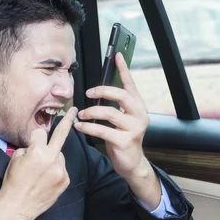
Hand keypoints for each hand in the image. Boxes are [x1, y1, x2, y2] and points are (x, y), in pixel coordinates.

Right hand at [0, 107, 77, 219]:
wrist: (18, 207)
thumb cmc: (13, 183)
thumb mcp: (15, 160)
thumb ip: (28, 149)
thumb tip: (36, 145)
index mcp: (37, 152)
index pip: (40, 133)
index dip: (34, 137)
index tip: (33, 139)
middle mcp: (51, 159)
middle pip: (61, 134)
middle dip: (67, 120)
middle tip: (73, 111)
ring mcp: (61, 170)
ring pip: (59, 155)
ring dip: (53, 158)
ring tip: (41, 172)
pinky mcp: (65, 180)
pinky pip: (62, 168)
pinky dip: (56, 170)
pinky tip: (46, 179)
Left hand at [75, 53, 160, 208]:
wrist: (131, 163)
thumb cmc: (122, 139)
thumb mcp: (121, 121)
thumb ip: (114, 107)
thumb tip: (96, 93)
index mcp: (138, 107)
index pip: (130, 85)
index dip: (123, 70)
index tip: (117, 56)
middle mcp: (139, 115)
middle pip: (122, 95)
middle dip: (103, 91)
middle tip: (88, 92)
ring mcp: (134, 128)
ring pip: (110, 113)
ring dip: (91, 112)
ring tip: (81, 114)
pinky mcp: (125, 140)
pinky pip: (103, 130)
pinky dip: (88, 127)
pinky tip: (80, 126)